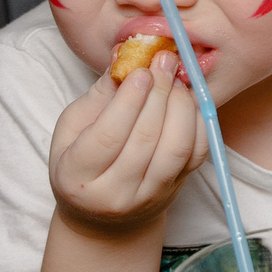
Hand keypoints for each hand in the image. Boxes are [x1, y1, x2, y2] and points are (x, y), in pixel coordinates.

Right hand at [47, 52, 207, 236]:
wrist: (102, 215)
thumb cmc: (82, 162)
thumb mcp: (73, 128)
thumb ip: (100, 94)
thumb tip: (126, 55)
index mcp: (75, 176)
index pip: (107, 136)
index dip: (128, 100)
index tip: (142, 70)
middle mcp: (113, 193)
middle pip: (145, 139)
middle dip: (159, 93)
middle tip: (165, 62)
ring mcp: (148, 196)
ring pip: (175, 148)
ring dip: (182, 106)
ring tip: (176, 80)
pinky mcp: (175, 191)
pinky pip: (197, 154)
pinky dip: (198, 122)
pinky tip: (189, 100)